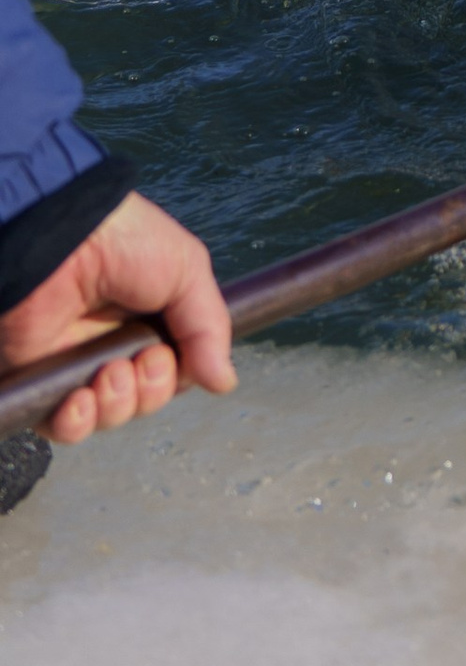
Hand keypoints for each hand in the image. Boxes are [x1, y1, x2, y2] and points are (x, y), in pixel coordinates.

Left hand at [0, 191, 234, 444]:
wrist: (63, 239)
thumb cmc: (127, 243)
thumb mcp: (188, 271)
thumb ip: (210, 330)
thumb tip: (225, 382)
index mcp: (150, 319)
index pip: (172, 373)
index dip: (174, 376)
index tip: (168, 356)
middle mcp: (114, 344)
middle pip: (144, 399)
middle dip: (150, 390)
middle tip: (141, 362)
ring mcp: (76, 363)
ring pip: (107, 415)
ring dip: (116, 405)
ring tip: (110, 374)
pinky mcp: (40, 379)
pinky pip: (61, 426)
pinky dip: (75, 422)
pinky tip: (80, 399)